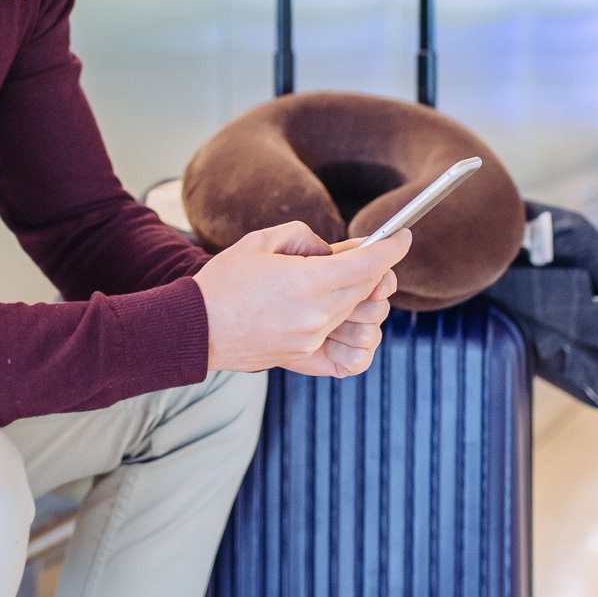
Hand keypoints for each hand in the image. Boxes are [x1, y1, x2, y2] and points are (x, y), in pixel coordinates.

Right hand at [193, 222, 408, 377]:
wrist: (195, 328)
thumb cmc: (224, 281)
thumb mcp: (261, 241)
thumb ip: (306, 238)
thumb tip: (333, 253)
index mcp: (307, 283)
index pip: (369, 265)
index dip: (392, 247)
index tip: (402, 236)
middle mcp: (316, 316)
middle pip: (369, 290)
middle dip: (373, 268)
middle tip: (356, 255)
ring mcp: (312, 342)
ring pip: (362, 317)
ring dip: (361, 298)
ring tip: (338, 286)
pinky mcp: (305, 359)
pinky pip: (352, 355)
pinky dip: (357, 337)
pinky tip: (345, 321)